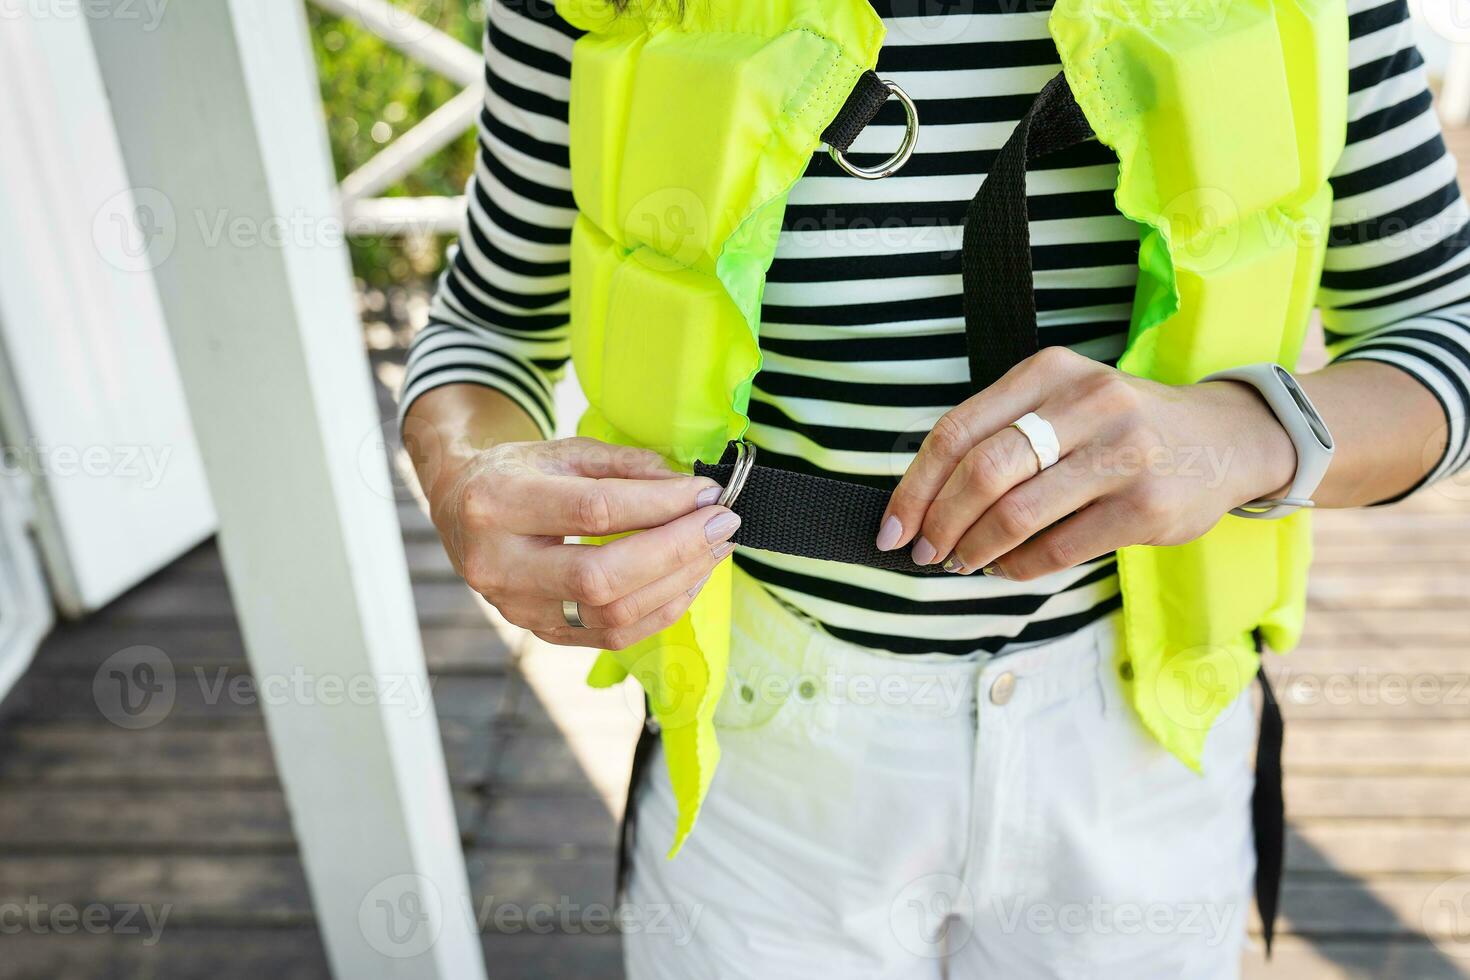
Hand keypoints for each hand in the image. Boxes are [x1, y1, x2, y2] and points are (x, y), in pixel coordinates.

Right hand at [429, 437, 737, 649]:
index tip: (707, 493)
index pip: (594, 511)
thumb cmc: (518, 474)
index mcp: (497, 503)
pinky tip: (688, 580)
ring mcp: (516, 608)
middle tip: (723, 524)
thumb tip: (691, 489)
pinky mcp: (540, 632)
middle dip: (676, 551)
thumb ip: (627, 467)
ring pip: (611, 615)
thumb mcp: (564, 450)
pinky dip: (661, 610)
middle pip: (603, 576)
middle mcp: (498, 564)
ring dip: (677, 584)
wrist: (461, 510)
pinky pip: (612, 636)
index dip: (660, 505)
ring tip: (713, 550)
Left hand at [876, 347, 1296, 579]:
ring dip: (976, 549)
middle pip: (983, 472)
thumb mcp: (1063, 402)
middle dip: (940, 523)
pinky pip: (1060, 547)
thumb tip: (923, 503)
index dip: (915, 486)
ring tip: (964, 562)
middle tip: (926, 554)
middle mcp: (1088, 402)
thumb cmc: (1121, 427)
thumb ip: (1001, 435)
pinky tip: (1008, 567)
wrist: (1226, 438)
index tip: (892, 527)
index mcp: (1050, 371)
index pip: (958, 430)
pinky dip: (1020, 566)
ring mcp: (1123, 453)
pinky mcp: (1148, 505)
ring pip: (1017, 513)